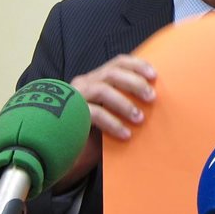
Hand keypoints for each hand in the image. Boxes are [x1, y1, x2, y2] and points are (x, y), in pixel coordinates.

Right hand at [53, 55, 156, 188]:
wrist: (60, 151)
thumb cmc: (90, 131)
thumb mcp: (109, 113)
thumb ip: (123, 102)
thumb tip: (152, 101)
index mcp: (95, 79)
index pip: (117, 63)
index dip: (137, 65)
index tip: (154, 75)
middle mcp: (84, 83)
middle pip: (112, 73)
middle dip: (134, 82)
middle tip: (152, 97)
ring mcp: (75, 98)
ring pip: (103, 90)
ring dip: (125, 103)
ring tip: (140, 118)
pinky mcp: (70, 115)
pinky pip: (95, 114)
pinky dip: (113, 123)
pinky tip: (126, 134)